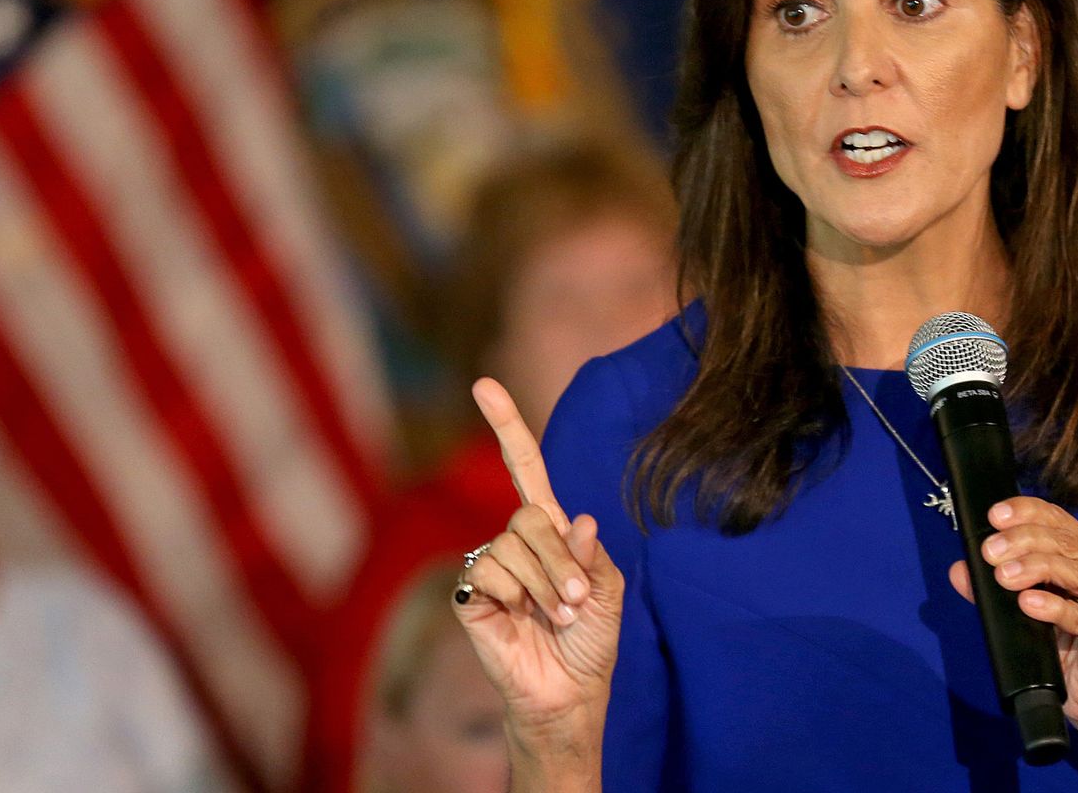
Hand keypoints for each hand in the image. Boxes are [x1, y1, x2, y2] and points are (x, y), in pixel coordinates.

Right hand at [453, 378, 624, 756]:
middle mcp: (514, 540)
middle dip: (558, 560)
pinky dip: (515, 597)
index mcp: (549, 530)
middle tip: (575, 601)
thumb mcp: (607, 593)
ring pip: (510, 546)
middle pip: (529, 516)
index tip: (483, 385)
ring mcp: (489, 564)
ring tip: (555, 618)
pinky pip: (488, 571)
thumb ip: (591, 555)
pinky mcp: (470, 593)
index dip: (505, 426)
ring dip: (544, 587)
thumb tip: (577, 518)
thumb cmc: (590, 641)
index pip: (523, 468)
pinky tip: (521, 620)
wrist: (569, 693)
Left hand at [948, 496, 1077, 751]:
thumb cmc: (1064, 648)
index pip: (1057, 519)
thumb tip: (960, 569)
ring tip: (1003, 576)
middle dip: (1022, 542)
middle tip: (990, 553)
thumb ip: (992, 589)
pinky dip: (1055, 607)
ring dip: (1035, 569)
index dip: (1026, 513)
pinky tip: (1030, 604)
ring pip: (1075, 572)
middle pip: (1064, 542)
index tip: (995, 516)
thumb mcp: (1023, 612)